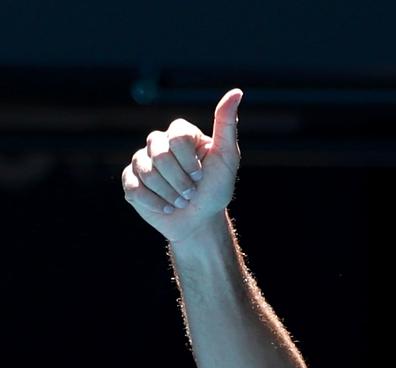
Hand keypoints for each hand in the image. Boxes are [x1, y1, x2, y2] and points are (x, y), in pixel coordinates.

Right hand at [122, 88, 243, 244]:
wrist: (200, 220)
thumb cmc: (216, 189)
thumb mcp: (227, 157)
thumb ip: (227, 125)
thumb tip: (237, 92)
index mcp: (180, 134)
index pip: (177, 136)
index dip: (189, 160)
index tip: (201, 174)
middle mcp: (158, 143)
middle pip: (160, 155)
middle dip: (180, 180)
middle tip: (191, 192)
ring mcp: (142, 161)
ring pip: (146, 171)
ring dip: (169, 193)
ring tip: (181, 200)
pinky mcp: (130, 180)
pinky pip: (134, 187)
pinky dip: (154, 202)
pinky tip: (166, 207)